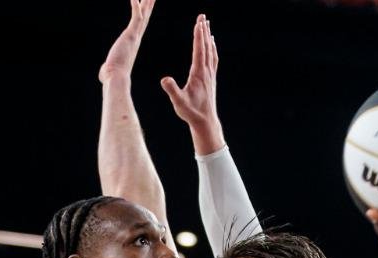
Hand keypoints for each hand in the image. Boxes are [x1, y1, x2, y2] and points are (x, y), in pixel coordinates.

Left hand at [99, 0, 155, 83]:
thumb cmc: (112, 77)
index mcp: (132, 44)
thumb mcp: (109, 69)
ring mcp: (134, 36)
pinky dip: (135, 5)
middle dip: (148, 5)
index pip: (139, 26)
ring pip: (143, 15)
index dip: (143, 15)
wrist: (116, 79)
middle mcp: (136, 39)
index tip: (146, 8)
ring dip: (147, 3)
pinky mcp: (130, 35)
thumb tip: (104, 73)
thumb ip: (108, 67)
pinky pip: (135, 16)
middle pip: (145, 18)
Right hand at [161, 14, 223, 154]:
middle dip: (204, 30)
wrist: (205, 122)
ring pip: (211, 51)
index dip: (198, 35)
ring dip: (208, 37)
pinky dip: (212, 48)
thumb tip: (164, 79)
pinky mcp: (211, 79)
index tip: (198, 22)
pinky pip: (213, 59)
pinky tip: (212, 44)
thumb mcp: (178, 102)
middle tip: (203, 16)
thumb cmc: (191, 112)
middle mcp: (206, 72)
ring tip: (207, 25)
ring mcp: (210, 75)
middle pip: (206, 46)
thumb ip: (172, 90)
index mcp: (198, 74)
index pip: (199, 50)